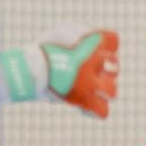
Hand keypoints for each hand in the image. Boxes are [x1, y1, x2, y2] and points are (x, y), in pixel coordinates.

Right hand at [0, 26, 119, 117]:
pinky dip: (96, 111)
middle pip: (115, 66)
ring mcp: (90, 83)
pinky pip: (101, 112)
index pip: (113, 40)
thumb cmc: (41, 51)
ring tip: (92, 91)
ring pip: (113, 92)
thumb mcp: (58, 34)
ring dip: (105, 91)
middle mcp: (94, 64)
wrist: (29, 69)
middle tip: (93, 72)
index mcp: (90, 44)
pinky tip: (85, 107)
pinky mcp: (83, 101)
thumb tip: (86, 41)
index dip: (108, 45)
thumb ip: (76, 35)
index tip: (97, 49)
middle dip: (108, 70)